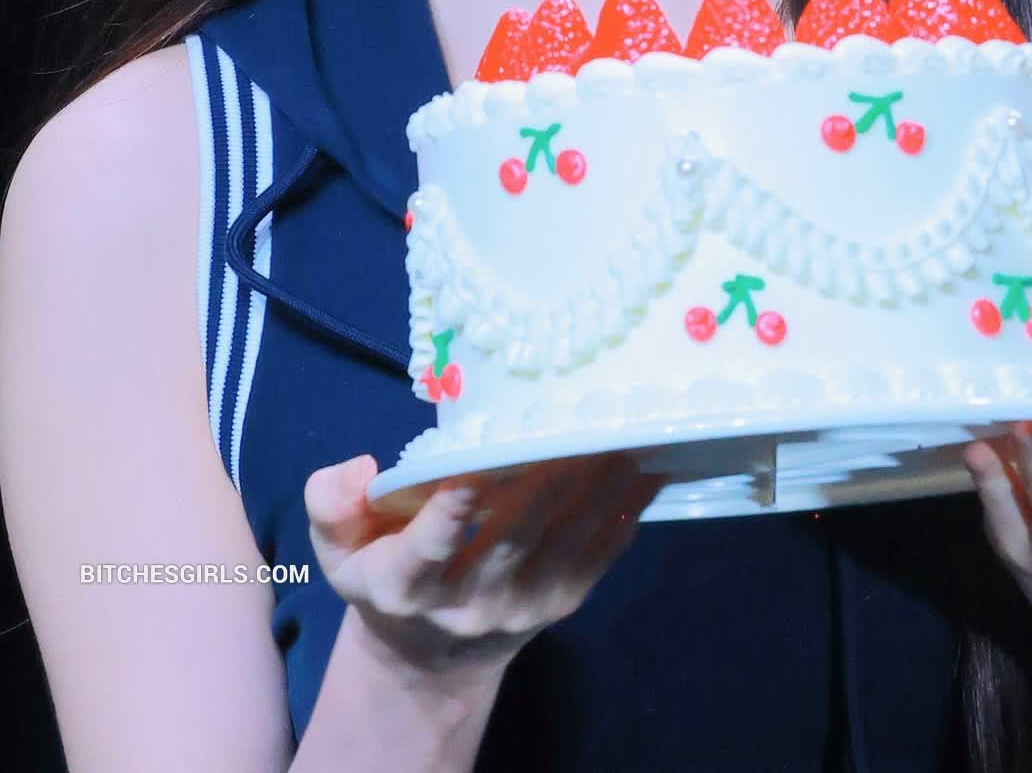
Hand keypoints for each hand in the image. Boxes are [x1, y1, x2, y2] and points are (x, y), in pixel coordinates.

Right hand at [305, 449, 667, 679]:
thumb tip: (359, 469)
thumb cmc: (383, 570)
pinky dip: (625, 518)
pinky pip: (597, 561)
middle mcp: (466, 604)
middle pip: (508, 544)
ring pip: (563, 548)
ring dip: (596, 496)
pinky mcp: (560, 604)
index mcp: (403, 585)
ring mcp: (520, 608)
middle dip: (543, 489)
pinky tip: (647, 473)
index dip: (449, 513)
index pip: (427, 550)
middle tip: (571, 431)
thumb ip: (331, 504)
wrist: (429, 653)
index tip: (471, 467)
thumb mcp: (338, 545)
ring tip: (623, 443)